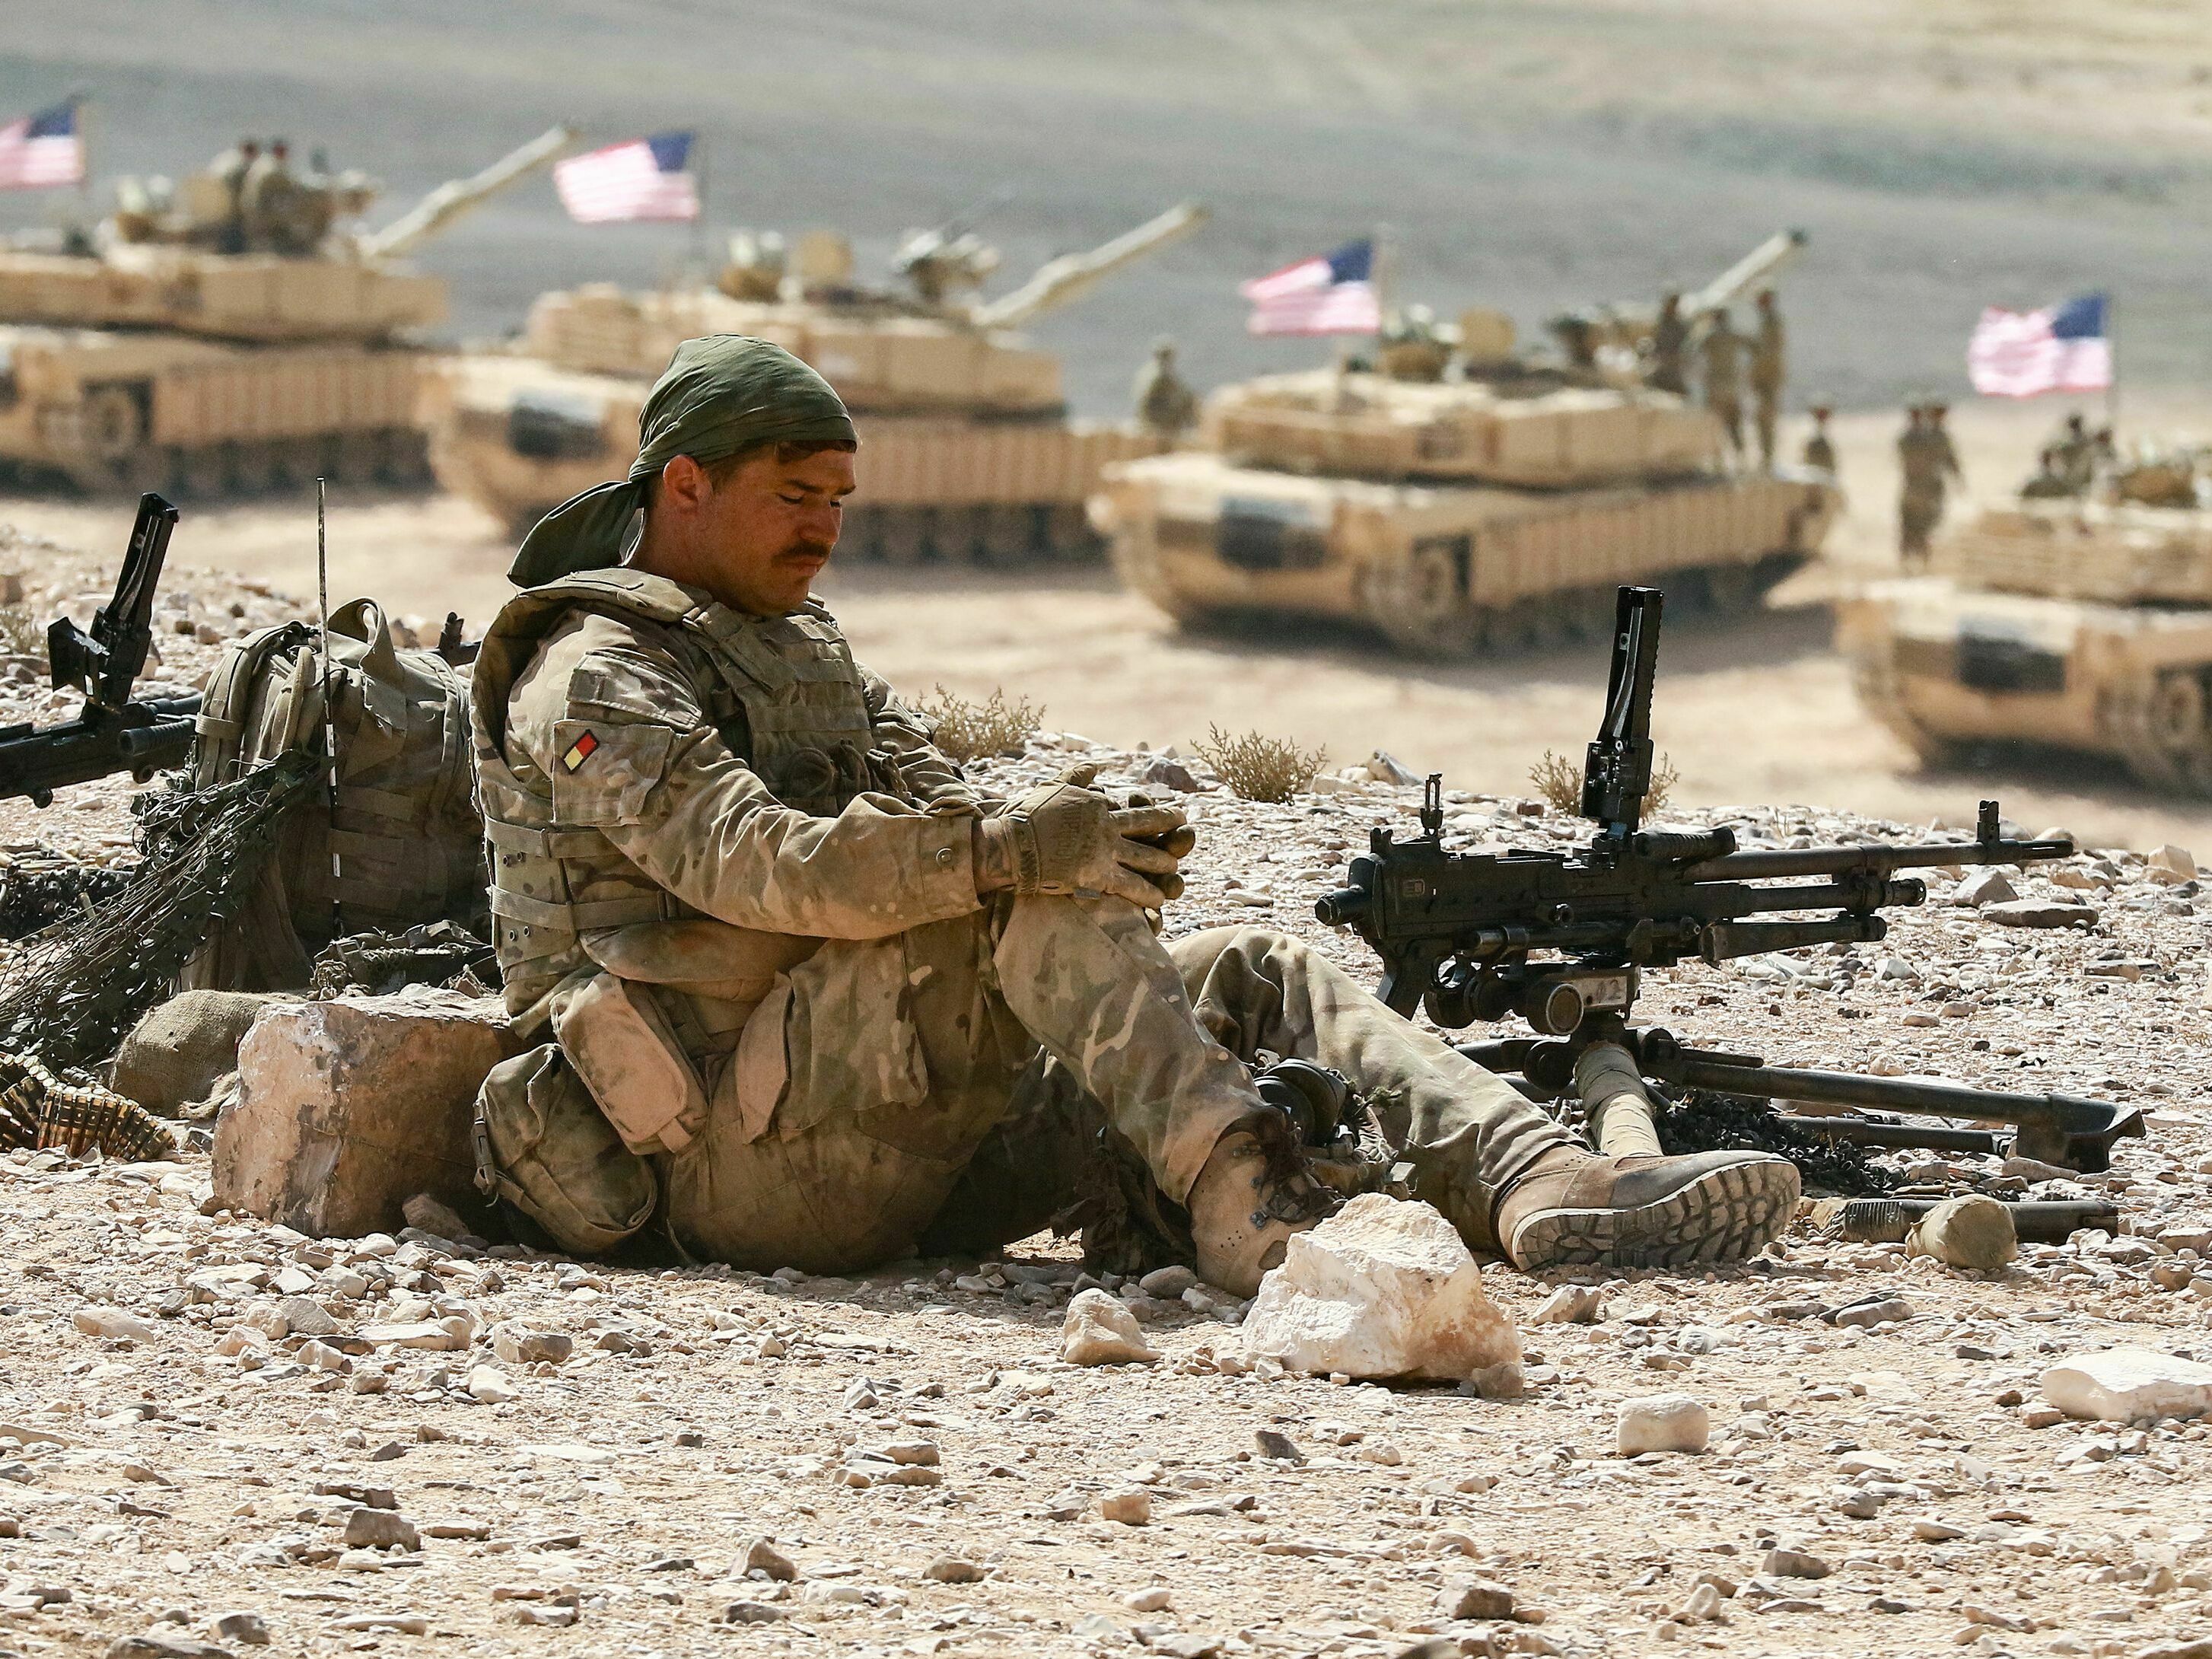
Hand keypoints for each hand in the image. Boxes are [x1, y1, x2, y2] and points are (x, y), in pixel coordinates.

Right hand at [976, 783, 1189, 907]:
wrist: (1012, 844)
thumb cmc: (1028, 816)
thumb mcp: (1054, 786)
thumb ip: (1078, 776)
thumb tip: (1096, 766)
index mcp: (1098, 805)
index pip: (1132, 809)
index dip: (1153, 812)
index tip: (1168, 812)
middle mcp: (1107, 826)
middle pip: (1148, 828)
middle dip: (1170, 830)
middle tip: (1187, 831)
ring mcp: (1105, 851)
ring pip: (1146, 858)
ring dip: (1163, 865)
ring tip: (1174, 871)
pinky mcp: (1098, 875)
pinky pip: (1131, 885)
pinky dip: (1148, 893)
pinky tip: (1159, 899)